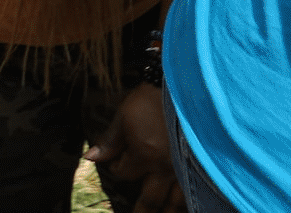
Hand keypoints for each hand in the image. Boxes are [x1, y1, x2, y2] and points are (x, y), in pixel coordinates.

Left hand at [85, 84, 184, 212]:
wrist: (182, 89)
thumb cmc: (149, 101)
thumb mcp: (123, 118)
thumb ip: (109, 142)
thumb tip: (90, 159)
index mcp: (144, 155)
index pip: (124, 174)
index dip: (116, 169)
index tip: (116, 163)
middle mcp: (165, 168)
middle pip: (151, 200)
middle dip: (142, 211)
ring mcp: (185, 169)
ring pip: (178, 202)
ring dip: (168, 211)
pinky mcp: (201, 166)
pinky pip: (196, 192)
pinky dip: (188, 202)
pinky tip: (185, 205)